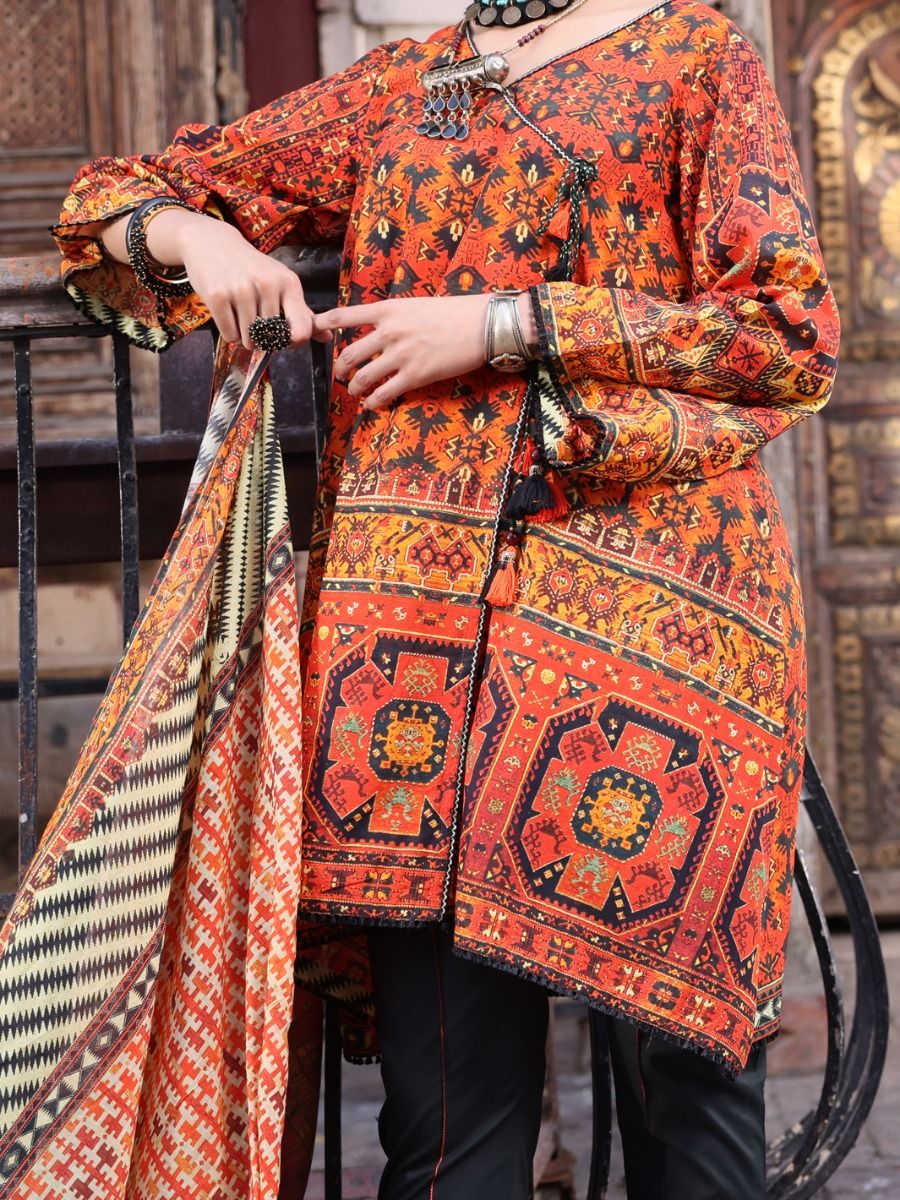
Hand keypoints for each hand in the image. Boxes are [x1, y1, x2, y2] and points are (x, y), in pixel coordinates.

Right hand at [172, 217, 330, 350]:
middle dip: (265, 340)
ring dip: (246, 339)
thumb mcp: (281, 282)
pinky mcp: (218, 296)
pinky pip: (230, 336)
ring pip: (250, 340)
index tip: (286, 339)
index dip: (294, 343)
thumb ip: (302, 312)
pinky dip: (230, 335)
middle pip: (272, 339)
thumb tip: (327, 337)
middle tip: (258, 325)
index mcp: (288, 283)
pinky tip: (230, 317)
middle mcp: (267, 284)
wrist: (213, 244)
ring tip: (243, 320)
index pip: (301, 330)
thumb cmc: (253, 268)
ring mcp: (241, 290)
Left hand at [316, 293, 534, 410]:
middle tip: (341, 374)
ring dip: (353, 388)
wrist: (479, 325)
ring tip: (354, 391)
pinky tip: (371, 405)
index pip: (344, 315)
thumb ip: (392, 317)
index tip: (315, 330)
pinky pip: (384, 393)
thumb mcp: (415, 305)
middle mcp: (389, 332)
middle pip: (348, 354)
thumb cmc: (451, 314)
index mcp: (387, 310)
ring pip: (362, 377)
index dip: (324, 323)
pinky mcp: (414, 376)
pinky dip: (372, 402)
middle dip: (339, 369)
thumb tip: (375, 331)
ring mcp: (400, 355)